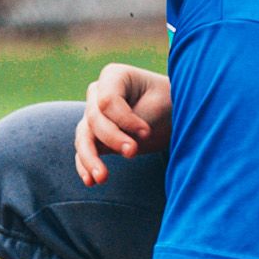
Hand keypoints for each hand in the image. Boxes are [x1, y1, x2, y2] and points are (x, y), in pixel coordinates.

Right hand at [76, 62, 172, 185]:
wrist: (175, 115)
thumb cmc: (170, 103)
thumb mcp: (158, 105)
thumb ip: (132, 121)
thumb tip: (104, 146)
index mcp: (113, 77)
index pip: (106, 101)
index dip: (123, 119)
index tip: (146, 132)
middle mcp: (97, 94)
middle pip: (94, 119)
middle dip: (111, 139)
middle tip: (133, 153)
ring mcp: (93, 117)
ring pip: (83, 138)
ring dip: (91, 159)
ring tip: (102, 178)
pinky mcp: (94, 137)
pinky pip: (83, 151)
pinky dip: (85, 166)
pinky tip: (91, 182)